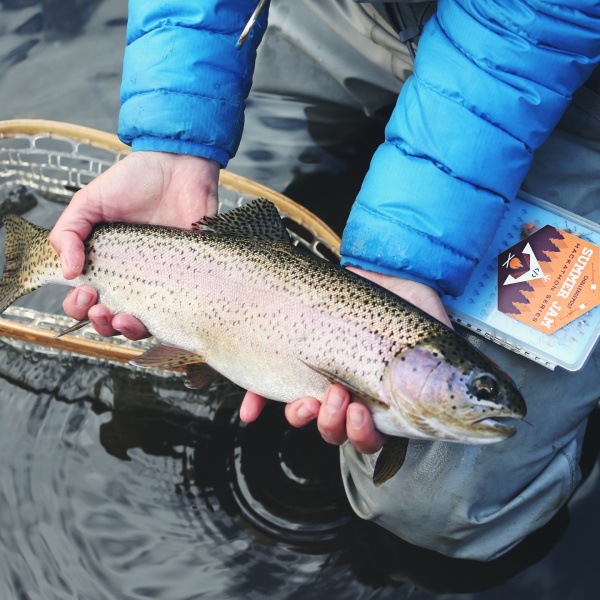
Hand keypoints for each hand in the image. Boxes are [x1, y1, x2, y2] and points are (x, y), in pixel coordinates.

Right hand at [49, 151, 219, 338]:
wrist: (179, 167)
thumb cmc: (135, 181)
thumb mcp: (90, 201)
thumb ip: (69, 232)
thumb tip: (67, 273)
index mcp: (104, 263)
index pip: (85, 299)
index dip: (78, 306)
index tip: (84, 291)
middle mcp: (131, 278)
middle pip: (110, 319)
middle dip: (99, 323)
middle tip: (100, 307)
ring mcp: (160, 281)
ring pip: (141, 323)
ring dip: (126, 330)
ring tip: (122, 318)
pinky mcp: (187, 281)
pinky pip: (176, 313)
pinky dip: (163, 323)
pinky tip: (153, 316)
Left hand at [240, 268, 451, 453]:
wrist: (379, 267)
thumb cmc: (410, 301)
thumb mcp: (435, 334)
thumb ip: (451, 368)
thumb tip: (493, 400)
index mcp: (384, 398)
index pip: (374, 436)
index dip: (364, 438)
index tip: (361, 416)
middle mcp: (351, 393)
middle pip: (335, 432)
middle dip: (332, 425)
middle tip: (337, 397)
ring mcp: (321, 377)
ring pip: (306, 415)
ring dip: (303, 415)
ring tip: (307, 395)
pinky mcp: (295, 358)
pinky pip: (271, 388)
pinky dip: (259, 401)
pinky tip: (252, 410)